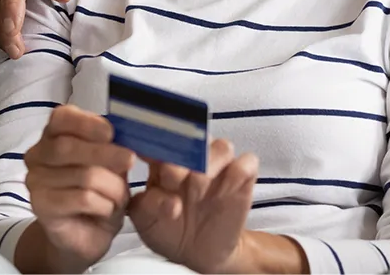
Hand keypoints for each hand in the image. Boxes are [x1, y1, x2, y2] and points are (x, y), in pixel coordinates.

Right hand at [17, 106, 136, 273]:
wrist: (86, 233)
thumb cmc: (99, 191)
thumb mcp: (109, 162)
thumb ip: (110, 144)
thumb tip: (126, 131)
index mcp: (53, 135)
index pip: (61, 118)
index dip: (87, 123)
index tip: (110, 133)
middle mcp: (37, 155)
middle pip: (68, 146)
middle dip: (105, 153)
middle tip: (130, 160)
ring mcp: (35, 181)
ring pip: (82, 175)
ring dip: (111, 187)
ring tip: (119, 197)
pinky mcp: (41, 207)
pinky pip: (81, 198)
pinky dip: (103, 204)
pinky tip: (106, 210)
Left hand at [128, 139, 259, 272]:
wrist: (197, 253)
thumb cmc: (167, 229)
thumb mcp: (146, 221)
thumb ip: (145, 206)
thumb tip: (162, 197)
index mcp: (164, 161)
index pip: (160, 139)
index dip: (153, 142)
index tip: (142, 154)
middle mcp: (193, 158)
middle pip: (194, 137)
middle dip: (182, 155)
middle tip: (171, 179)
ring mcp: (219, 168)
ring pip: (222, 146)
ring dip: (210, 164)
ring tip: (198, 189)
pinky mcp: (242, 180)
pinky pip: (248, 162)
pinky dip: (238, 172)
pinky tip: (225, 191)